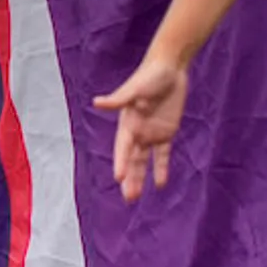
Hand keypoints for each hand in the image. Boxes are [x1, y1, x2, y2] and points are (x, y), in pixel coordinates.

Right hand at [94, 57, 187, 199]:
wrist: (169, 68)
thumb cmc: (149, 76)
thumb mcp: (134, 88)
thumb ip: (118, 99)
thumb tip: (97, 102)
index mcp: (127, 123)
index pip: (123, 147)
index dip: (121, 162)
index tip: (119, 178)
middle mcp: (136, 132)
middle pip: (132, 160)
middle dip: (130, 179)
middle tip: (128, 198)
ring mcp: (150, 134)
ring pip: (144, 162)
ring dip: (140, 179)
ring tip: (135, 198)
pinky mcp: (165, 133)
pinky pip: (162, 155)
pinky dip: (161, 169)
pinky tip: (160, 184)